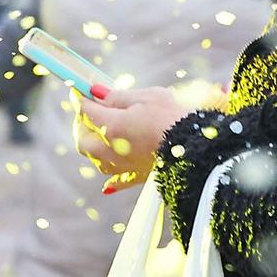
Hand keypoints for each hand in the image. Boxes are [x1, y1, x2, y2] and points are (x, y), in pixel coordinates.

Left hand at [74, 85, 190, 192]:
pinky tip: (107, 185)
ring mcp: (122, 166)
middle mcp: (111, 150)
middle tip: (88, 111)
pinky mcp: (137, 177)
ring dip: (92, 145)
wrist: (197, 147)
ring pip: (95, 159)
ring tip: (98, 134)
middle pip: (83, 139)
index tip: (79, 90)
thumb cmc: (174, 117)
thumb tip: (95, 91)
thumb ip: (118, 96)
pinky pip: (117, 181)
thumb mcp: (148, 97)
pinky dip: (110, 179)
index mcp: (111, 126)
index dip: (81, 98)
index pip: (86, 111)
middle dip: (82, 123)